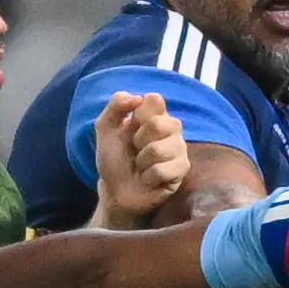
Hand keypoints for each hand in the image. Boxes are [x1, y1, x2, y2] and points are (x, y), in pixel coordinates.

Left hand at [92, 89, 190, 226]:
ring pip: (158, 149)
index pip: (155, 100)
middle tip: (135, 150)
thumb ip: (116, 104)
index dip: (138, 116)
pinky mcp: (182, 169)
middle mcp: (172, 127)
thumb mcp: (106, 128)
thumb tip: (138, 97)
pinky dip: (148, 176)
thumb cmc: (114, 158)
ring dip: (142, 161)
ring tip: (142, 166)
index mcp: (156, 113)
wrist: (115, 190)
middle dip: (138, 141)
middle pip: (158, 124)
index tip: (130, 127)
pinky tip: (148, 178)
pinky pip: (162, 170)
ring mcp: (180, 148)